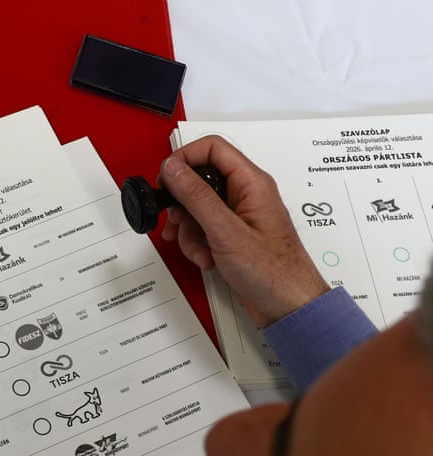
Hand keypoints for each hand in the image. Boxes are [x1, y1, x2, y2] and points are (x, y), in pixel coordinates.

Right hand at [159, 136, 327, 326]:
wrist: (289, 307)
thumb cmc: (274, 272)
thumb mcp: (226, 231)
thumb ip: (197, 196)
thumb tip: (174, 168)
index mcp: (251, 183)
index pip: (212, 148)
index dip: (184, 158)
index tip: (166, 179)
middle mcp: (245, 194)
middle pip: (199, 180)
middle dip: (182, 204)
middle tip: (176, 219)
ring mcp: (238, 215)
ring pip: (196, 207)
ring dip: (189, 231)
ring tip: (200, 250)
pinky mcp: (232, 234)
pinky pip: (202, 228)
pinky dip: (196, 243)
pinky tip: (206, 258)